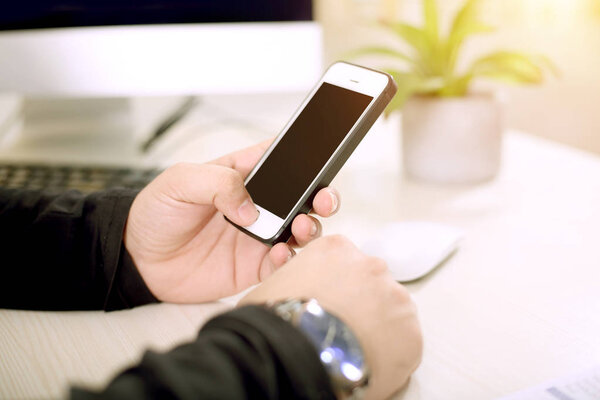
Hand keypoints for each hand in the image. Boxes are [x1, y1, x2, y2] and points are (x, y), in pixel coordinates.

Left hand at [123, 140, 340, 302]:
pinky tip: (280, 253)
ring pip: (302, 229)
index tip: (322, 157)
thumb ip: (217, 184)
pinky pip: (283, 263)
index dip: (305, 157)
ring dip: (311, 227)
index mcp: (242, 174)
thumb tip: (250, 207)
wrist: (139, 261)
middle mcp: (258, 204)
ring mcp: (259, 235)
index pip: (282, 159)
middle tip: (323, 199)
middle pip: (302, 196)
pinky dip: (289, 259)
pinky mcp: (254, 265)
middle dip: (321, 195)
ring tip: (302, 227)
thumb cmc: (156, 213)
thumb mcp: (179, 181)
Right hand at [240, 235, 422, 399]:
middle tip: (338, 330)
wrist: (293, 354)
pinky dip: (389, 355)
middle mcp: (371, 266)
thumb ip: (294, 280)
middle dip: (359, 305)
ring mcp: (395, 297)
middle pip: (370, 286)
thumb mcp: (273, 285)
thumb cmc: (278, 320)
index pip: (344, 264)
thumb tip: (292, 293)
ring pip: (391, 313)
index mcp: (336, 249)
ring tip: (350, 351)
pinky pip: (403, 344)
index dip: (336, 288)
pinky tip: (365, 364)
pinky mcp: (410, 332)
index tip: (329, 305)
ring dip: (376, 328)